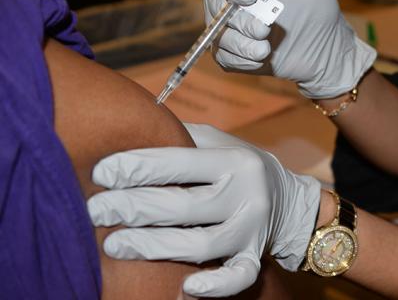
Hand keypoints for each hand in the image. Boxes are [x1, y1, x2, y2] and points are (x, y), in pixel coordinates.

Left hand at [86, 124, 320, 297]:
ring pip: (201, 244)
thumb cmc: (238, 168)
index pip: (180, 161)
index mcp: (235, 160)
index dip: (137, 166)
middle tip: (96, 210)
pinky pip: (239, 276)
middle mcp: (246, 194)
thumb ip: (182, 138)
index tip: (101, 172)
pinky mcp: (255, 256)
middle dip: (133, 208)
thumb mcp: (219, 144)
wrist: (291, 202)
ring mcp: (252, 229)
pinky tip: (185, 285)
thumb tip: (129, 124)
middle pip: (183, 205)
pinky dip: (215, 285)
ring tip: (114, 244)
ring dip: (153, 246)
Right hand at [204, 0, 375, 98]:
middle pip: (213, 1)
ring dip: (241, 44)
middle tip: (263, 29)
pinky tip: (262, 57)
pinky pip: (224, 57)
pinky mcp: (231, 53)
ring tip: (265, 49)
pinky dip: (242, 59)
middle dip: (237, 19)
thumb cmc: (317, 3)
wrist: (323, 45)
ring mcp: (228, 26)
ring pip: (216, 33)